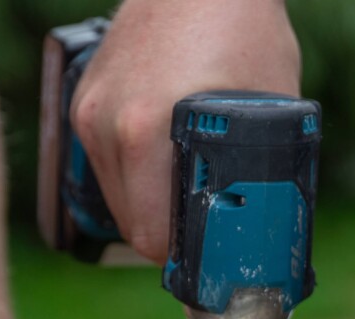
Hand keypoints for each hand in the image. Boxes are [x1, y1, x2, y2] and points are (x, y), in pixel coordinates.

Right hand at [71, 0, 300, 260]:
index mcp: (146, 133)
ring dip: (151, 206)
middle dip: (172, 235)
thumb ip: (264, 171)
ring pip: (116, 199)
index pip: (153, 238)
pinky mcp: (82, 101)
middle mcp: (106, 126)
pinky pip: (106, 165)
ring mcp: (88, 113)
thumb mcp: (271, 106)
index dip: (189, 257)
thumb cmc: (241, 25)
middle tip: (211, 229)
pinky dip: (134, 175)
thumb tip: (272, 231)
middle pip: (133, 225)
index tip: (215, 258)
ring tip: (190, 188)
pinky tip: (166, 157)